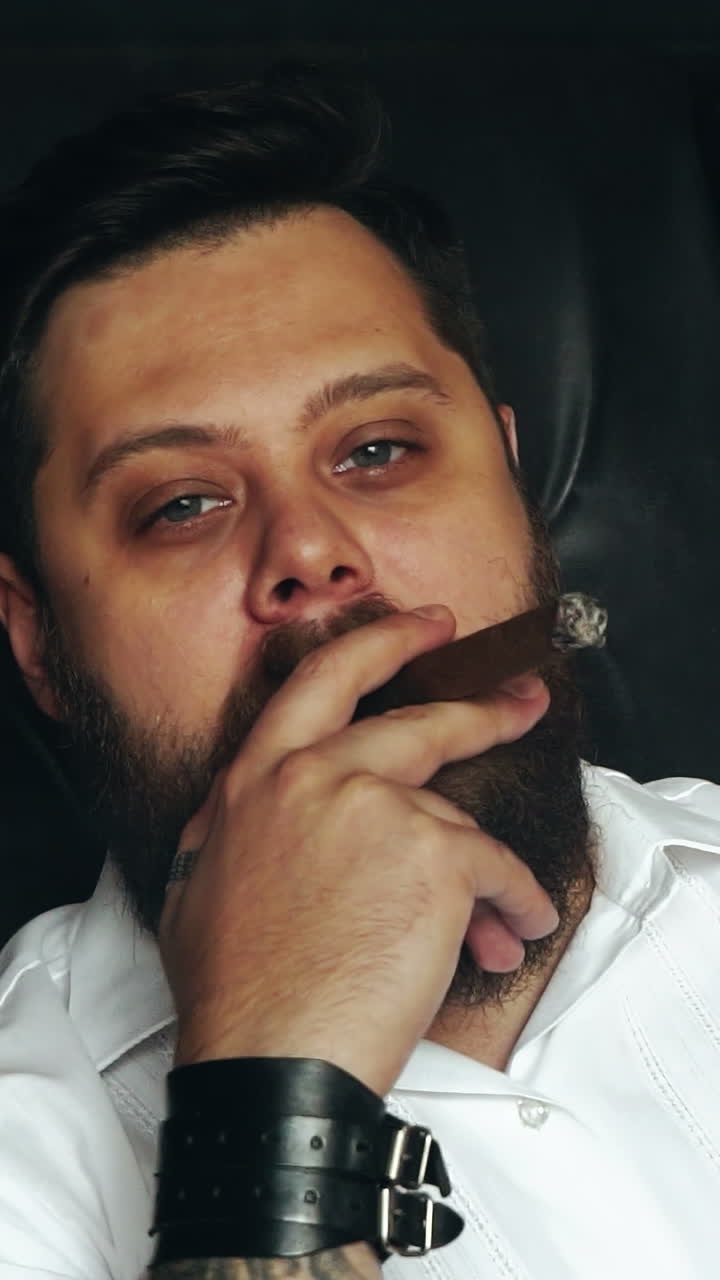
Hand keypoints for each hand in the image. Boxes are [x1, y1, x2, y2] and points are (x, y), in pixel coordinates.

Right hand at [159, 605, 557, 1095]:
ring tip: (497, 918)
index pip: (324, 678)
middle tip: (519, 699)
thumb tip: (246, 817)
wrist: (269, 1059)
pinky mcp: (434, 855)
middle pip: (418, 720)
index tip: (423, 626)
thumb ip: (229, 830)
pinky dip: (514, 904)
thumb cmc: (236, 991)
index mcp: (258, 779)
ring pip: (460, 820)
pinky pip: (499, 870)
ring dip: (485, 875)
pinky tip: (511, 931)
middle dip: (481, 709)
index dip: (382, 643)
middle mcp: (316, 775)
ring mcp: (376, 808)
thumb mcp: (197, 886)